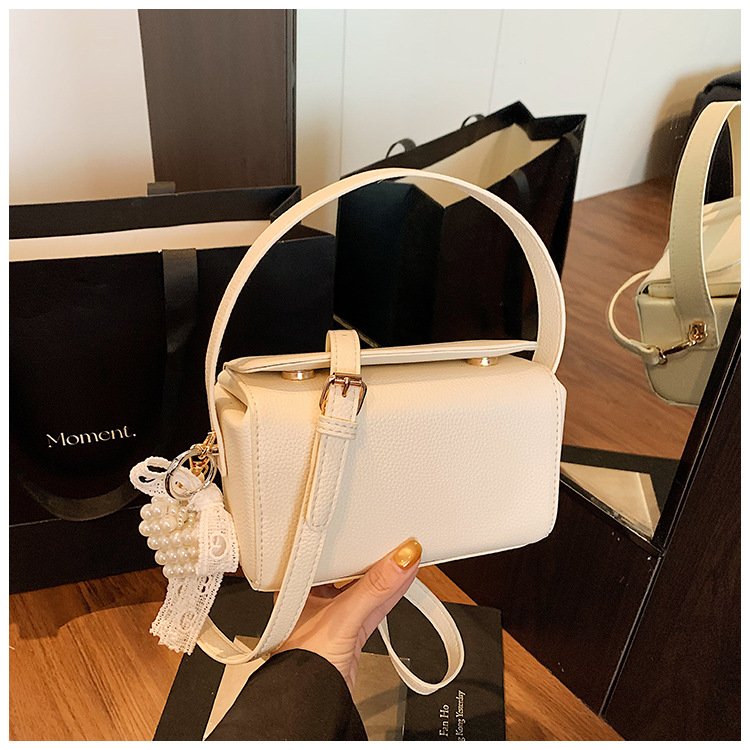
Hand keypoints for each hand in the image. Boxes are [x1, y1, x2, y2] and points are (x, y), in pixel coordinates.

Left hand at [275, 538, 421, 691]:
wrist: (311, 707)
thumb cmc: (301, 666)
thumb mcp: (342, 617)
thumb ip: (375, 589)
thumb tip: (401, 561)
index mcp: (297, 585)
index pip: (329, 552)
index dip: (352, 539)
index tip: (376, 526)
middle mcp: (314, 597)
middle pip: (349, 567)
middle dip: (372, 554)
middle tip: (396, 538)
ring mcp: (334, 615)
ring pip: (364, 586)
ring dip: (385, 574)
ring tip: (406, 554)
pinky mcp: (351, 631)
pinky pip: (374, 604)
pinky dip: (390, 593)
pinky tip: (403, 578)